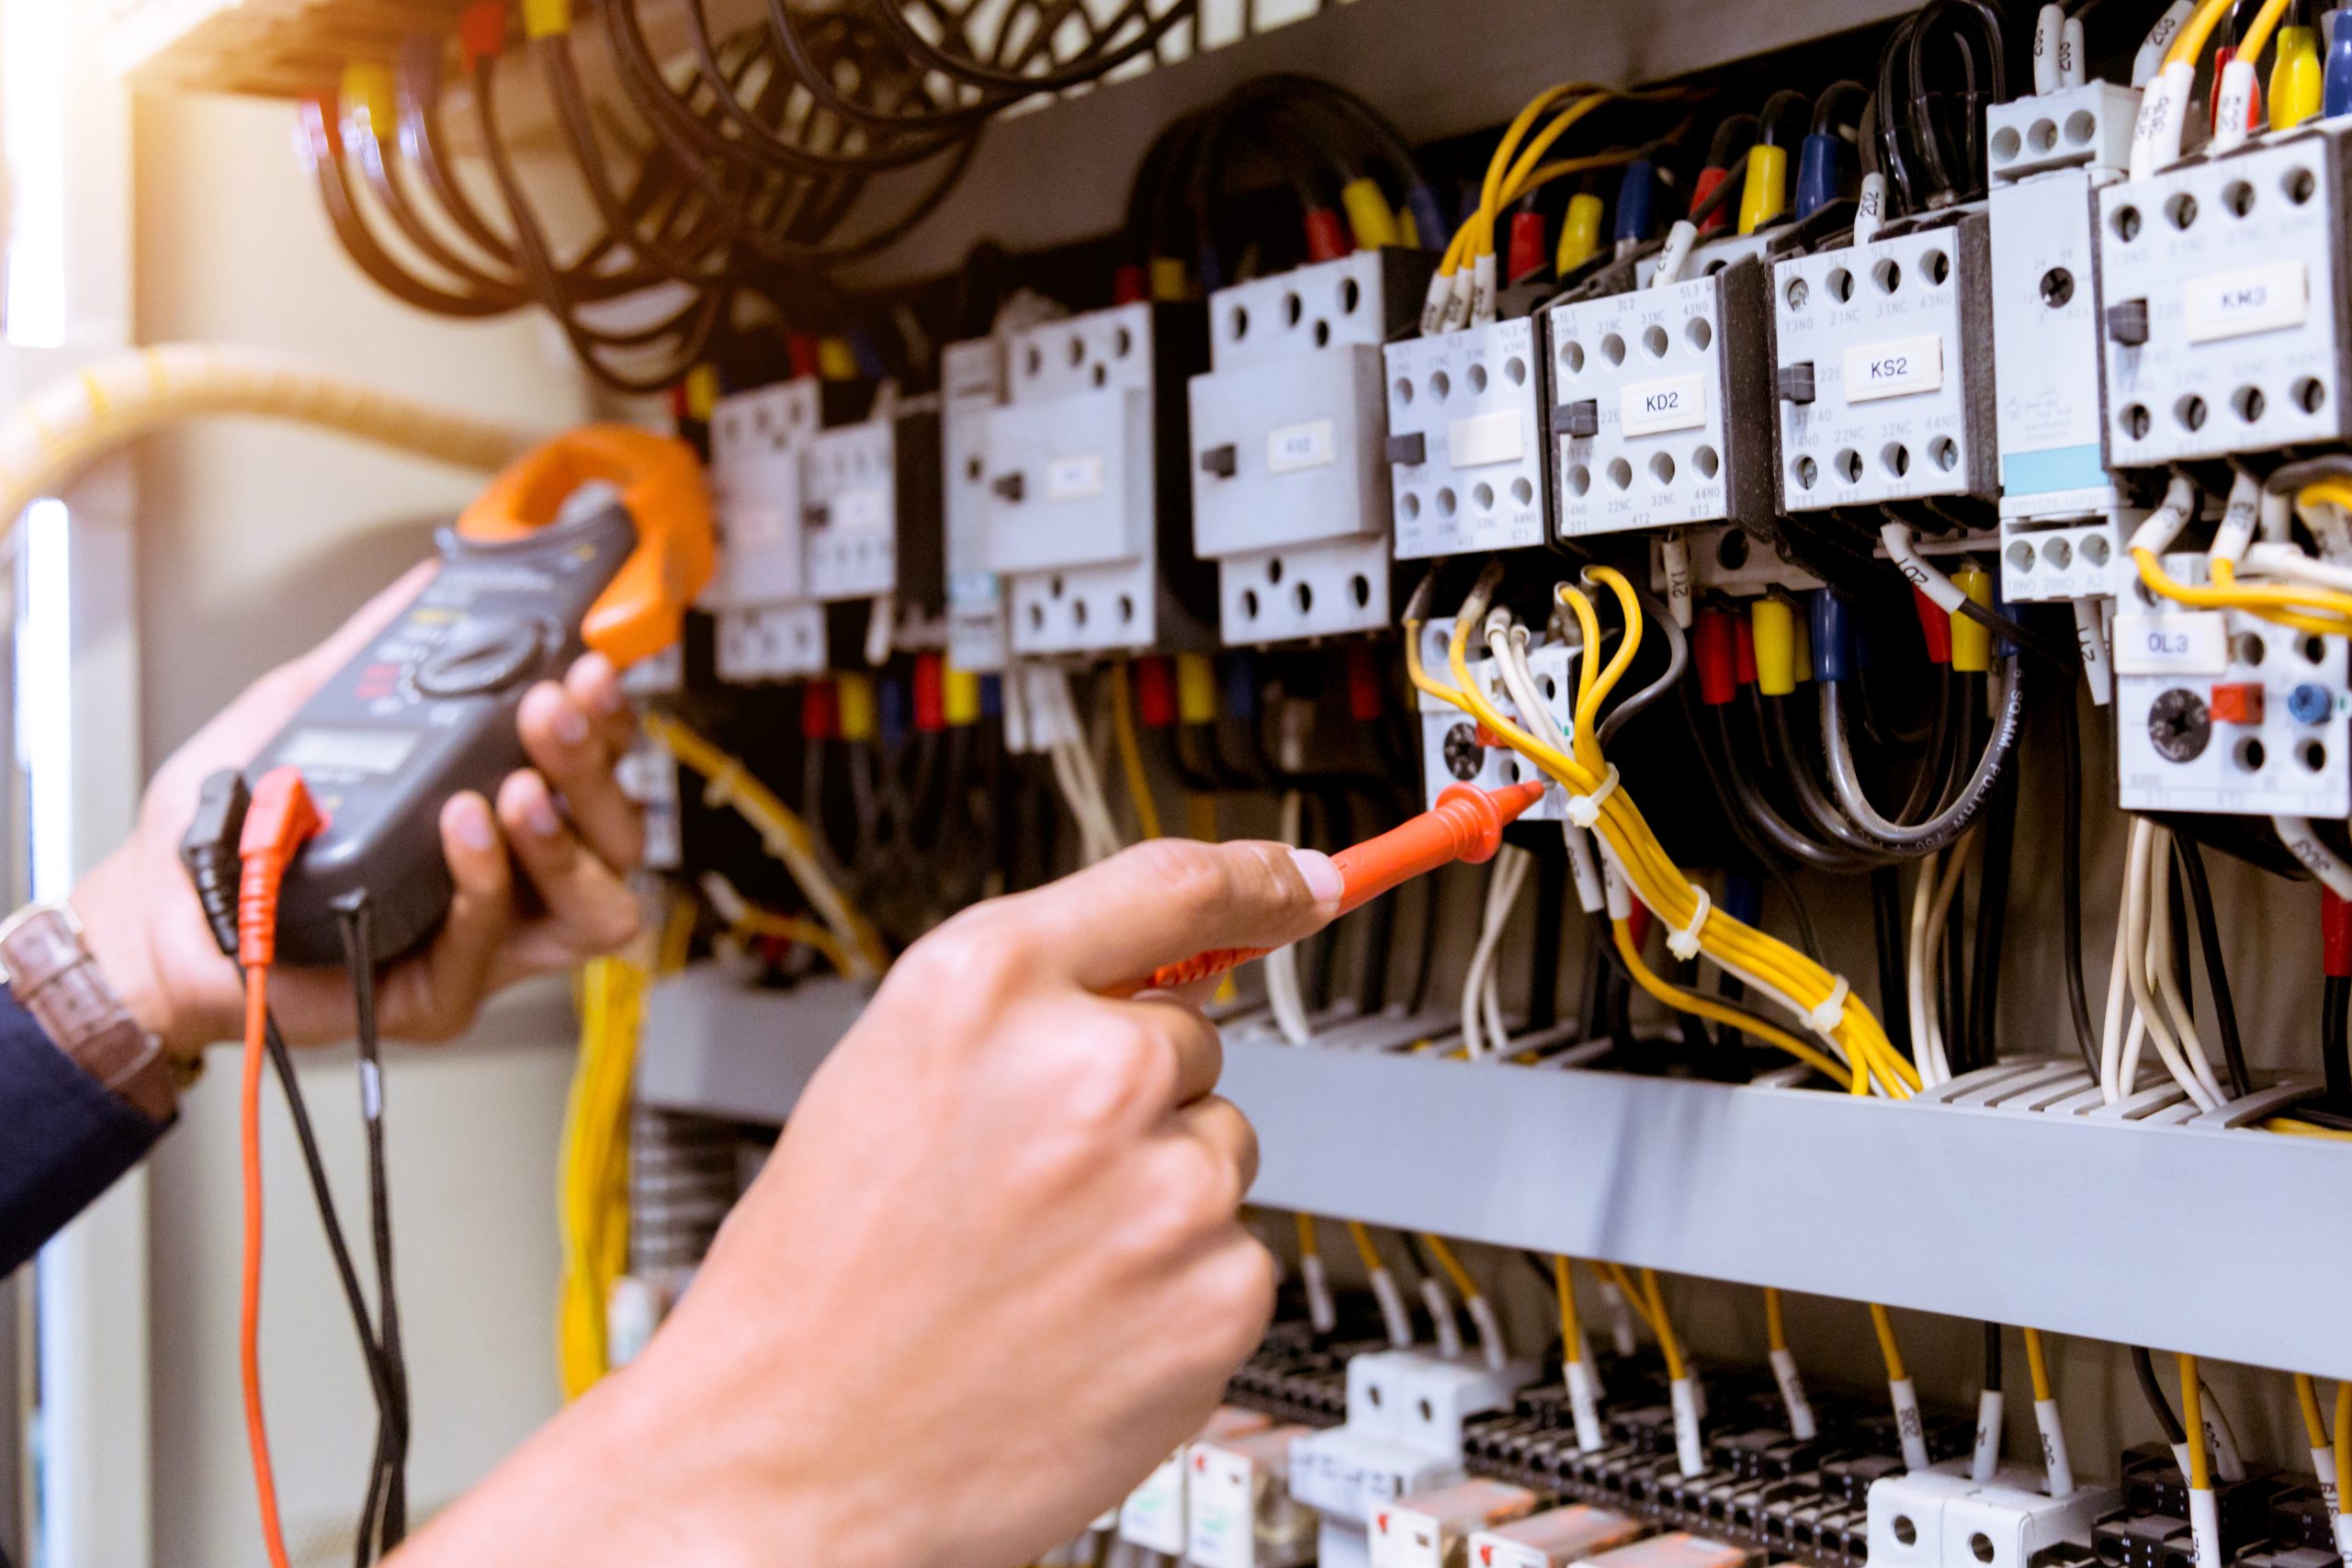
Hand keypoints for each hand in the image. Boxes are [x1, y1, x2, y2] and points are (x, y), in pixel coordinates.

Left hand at [68, 559, 647, 1057]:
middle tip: (552, 708)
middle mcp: (512, 877)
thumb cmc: (231, 831)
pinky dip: (484, 882)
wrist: (155, 910)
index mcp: (500, 808)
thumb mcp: (307, 710)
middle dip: (593, 763)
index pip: (595, 766)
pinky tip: (462, 829)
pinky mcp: (440, 994)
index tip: (586, 667)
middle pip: (616, 832)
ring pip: (592, 903)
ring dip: (563, 836)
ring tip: (517, 785)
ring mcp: (484, 940)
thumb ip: (375, 652)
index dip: (608, 720)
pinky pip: (491, 945)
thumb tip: (427, 583)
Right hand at [395, 836, 1343, 1567]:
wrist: (789, 1458)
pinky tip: (1081, 1322)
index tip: (1304, 881)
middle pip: (1189, 1040)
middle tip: (1031, 1183)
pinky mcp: (1219, 1294)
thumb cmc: (817, 1282)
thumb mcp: (888, 1075)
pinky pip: (1234, 1253)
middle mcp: (1092, 1070)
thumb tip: (1156, 978)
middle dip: (1133, 1100)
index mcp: (987, 990)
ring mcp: (1166, 1185)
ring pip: (1214, 1152)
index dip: (1255, 879)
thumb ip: (1027, 1006)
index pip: (1172, 885)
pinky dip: (1176, 1290)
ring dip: (1154, 1196)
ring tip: (1039, 1263)